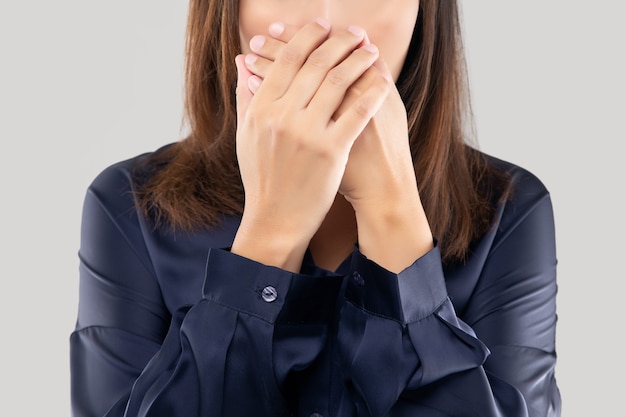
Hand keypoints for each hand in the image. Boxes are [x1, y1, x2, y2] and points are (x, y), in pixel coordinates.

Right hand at [232, 19, 391, 271]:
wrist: (275, 218)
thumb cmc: (261, 177)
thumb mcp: (245, 135)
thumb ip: (246, 96)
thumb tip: (243, 63)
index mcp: (262, 109)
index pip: (287, 60)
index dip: (308, 37)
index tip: (323, 26)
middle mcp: (283, 117)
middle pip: (316, 65)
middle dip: (339, 42)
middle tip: (355, 33)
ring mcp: (308, 134)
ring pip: (338, 83)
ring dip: (359, 61)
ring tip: (371, 50)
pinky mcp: (331, 151)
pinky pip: (356, 113)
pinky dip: (371, 93)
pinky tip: (383, 82)